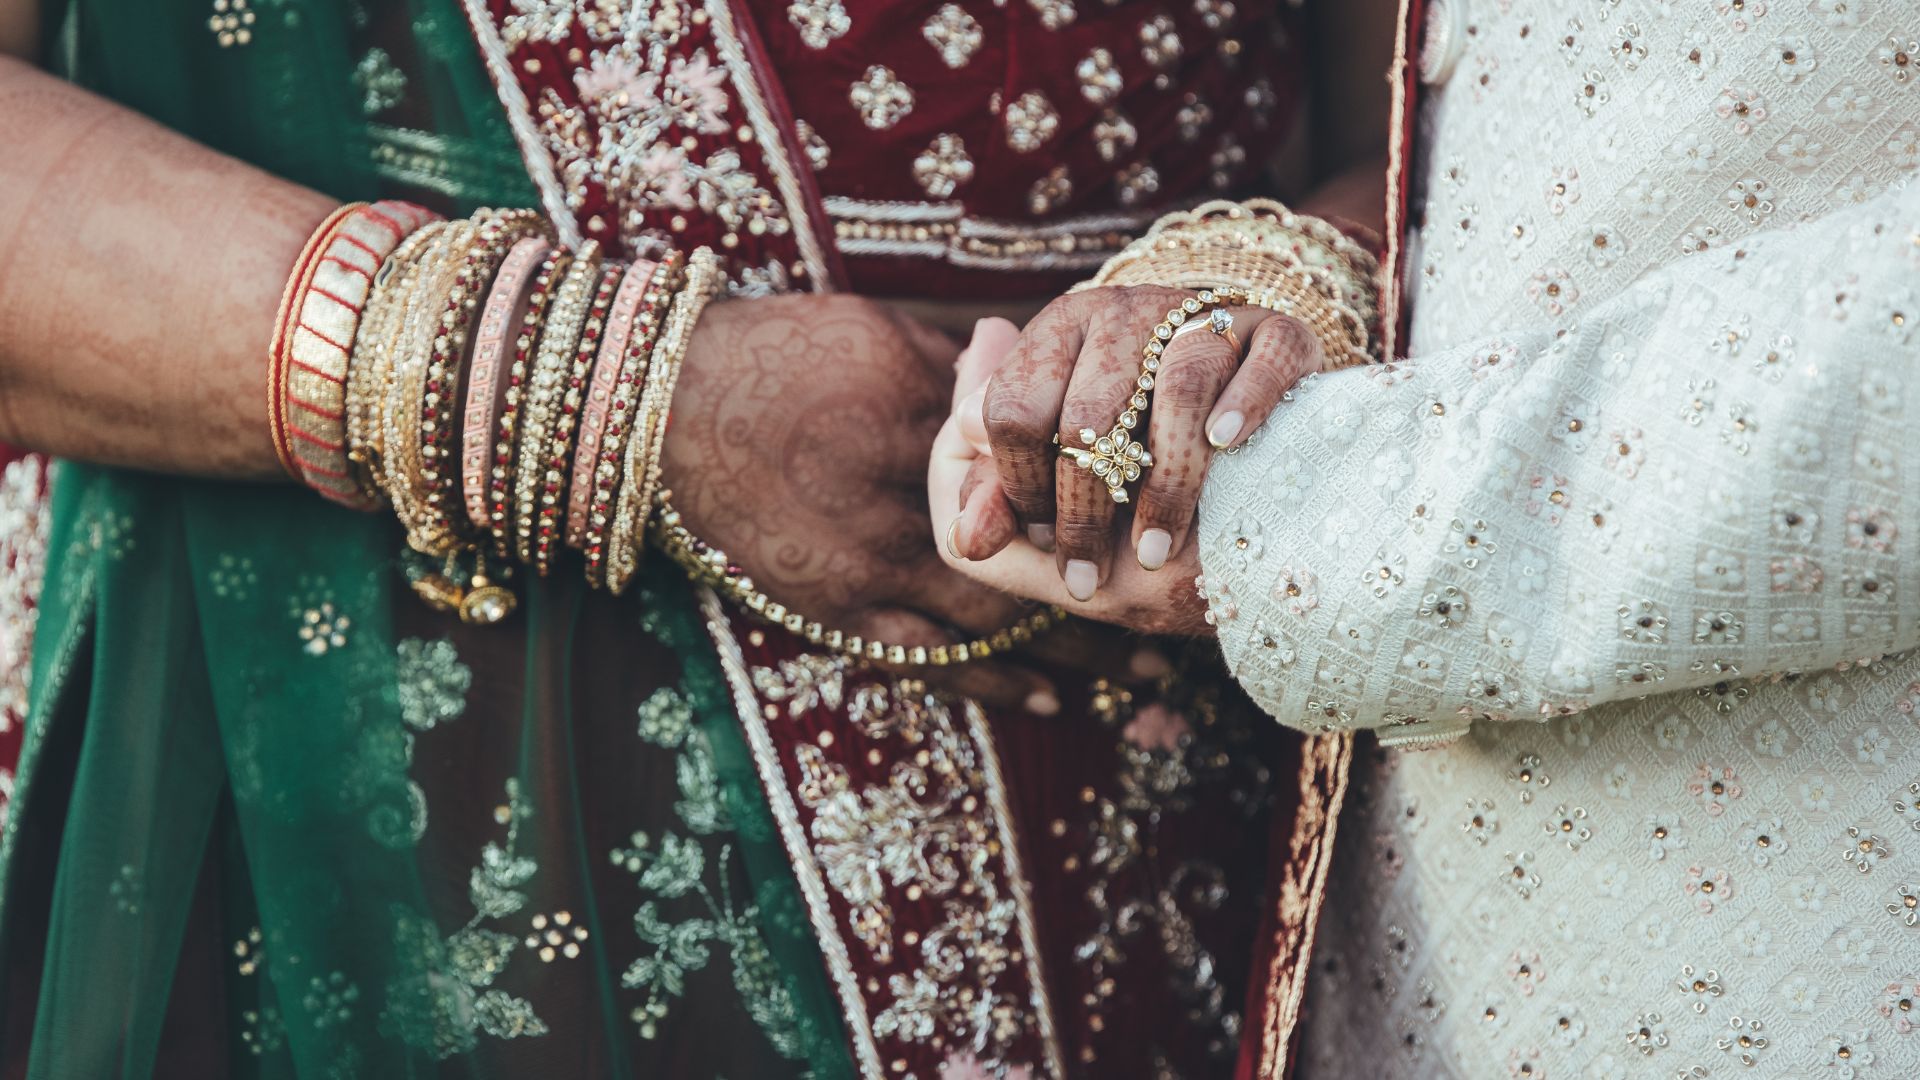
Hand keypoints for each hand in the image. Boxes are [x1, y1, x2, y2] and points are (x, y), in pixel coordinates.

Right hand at [662, 295, 1151, 710]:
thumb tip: (1028, 372)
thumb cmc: (773, 353)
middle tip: (1180, 628)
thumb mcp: (878, 337)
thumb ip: (959, 372)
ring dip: (1072, 658)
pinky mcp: (833, 608)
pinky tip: (1048, 704)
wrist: (661, 408)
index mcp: (926, 426)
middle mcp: (908, 502)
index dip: (1113, 508)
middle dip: (1112, 603)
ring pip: (994, 625)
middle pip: (1035, 563)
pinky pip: (926, 660)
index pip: (1044, 477)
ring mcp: (869, 565)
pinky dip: (991, 686)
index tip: (1171, 527)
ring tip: (1140, 683)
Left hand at [957, 286, 1320, 600]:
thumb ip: (995, 511)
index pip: (1010, 408)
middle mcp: (1122, 312)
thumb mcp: (1054, 510)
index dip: (1017, 486)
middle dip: (1083, 510)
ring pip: (1178, 389)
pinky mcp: (1276, 333)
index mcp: (1054, 335)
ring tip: (1156, 554)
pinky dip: (1244, 406)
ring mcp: (1203, 317)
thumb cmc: (1131, 497)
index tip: (1040, 539)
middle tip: (1089, 573)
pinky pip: (1263, 358)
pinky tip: (1226, 446)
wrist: (1251, 498)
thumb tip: (963, 534)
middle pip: (1087, 414)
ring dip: (1167, 490)